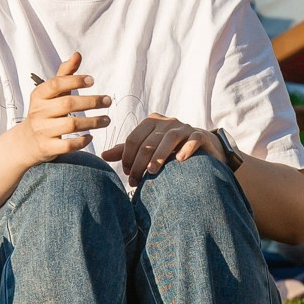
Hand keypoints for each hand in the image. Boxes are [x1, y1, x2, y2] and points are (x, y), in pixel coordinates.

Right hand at [14, 52, 110, 164]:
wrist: (26, 141)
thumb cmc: (44, 111)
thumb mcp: (50, 93)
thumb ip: (65, 74)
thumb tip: (77, 54)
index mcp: (39, 95)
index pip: (56, 84)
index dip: (75, 81)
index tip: (92, 81)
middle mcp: (39, 112)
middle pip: (68, 104)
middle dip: (91, 102)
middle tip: (108, 101)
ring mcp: (42, 131)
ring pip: (71, 125)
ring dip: (93, 122)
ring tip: (106, 120)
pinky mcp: (48, 148)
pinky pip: (68, 145)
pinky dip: (82, 141)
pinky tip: (91, 136)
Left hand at [101, 112, 220, 184]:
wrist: (201, 147)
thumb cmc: (168, 149)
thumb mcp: (147, 148)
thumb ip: (127, 151)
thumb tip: (103, 155)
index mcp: (152, 122)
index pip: (134, 138)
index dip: (128, 157)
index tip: (128, 174)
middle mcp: (167, 122)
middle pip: (149, 141)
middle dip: (140, 162)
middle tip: (136, 181)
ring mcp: (184, 127)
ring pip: (169, 139)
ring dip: (159, 156)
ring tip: (152, 171)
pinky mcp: (200, 135)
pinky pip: (192, 140)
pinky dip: (186, 149)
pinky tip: (180, 160)